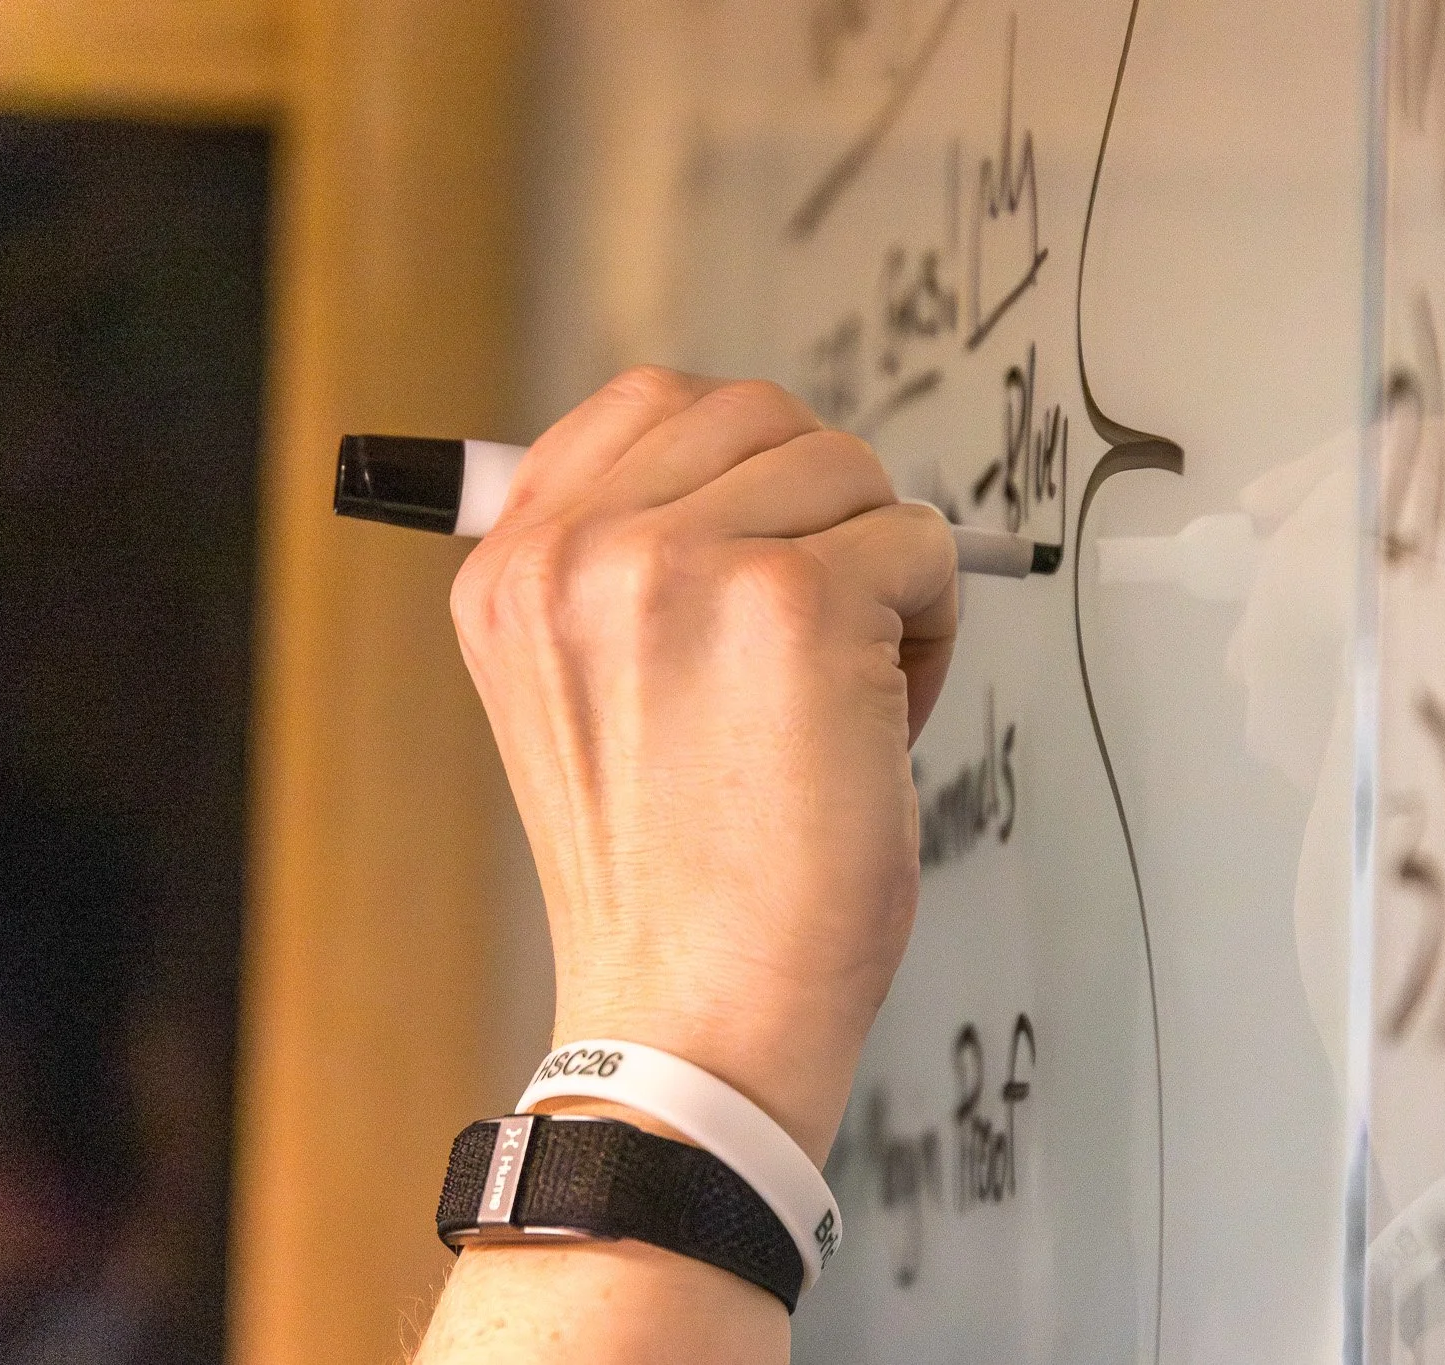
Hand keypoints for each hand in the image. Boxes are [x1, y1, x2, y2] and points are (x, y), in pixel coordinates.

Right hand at [449, 367, 957, 1163]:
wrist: (691, 1021)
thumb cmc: (665, 884)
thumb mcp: (578, 696)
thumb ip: (625, 570)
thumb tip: (756, 475)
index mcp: (513, 568)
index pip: (652, 404)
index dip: (746, 465)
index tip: (774, 543)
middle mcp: (580, 550)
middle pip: (762, 416)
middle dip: (821, 511)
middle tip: (824, 629)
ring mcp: (682, 565)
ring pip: (849, 471)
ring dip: (879, 569)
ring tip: (847, 688)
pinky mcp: (796, 603)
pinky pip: (919, 544)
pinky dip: (931, 629)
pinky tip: (879, 720)